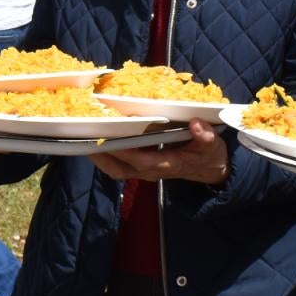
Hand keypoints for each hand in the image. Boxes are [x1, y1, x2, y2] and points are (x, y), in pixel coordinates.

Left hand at [90, 120, 231, 184]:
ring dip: (100, 157)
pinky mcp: (143, 167)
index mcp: (167, 164)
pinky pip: (120, 165)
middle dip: (101, 157)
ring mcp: (146, 171)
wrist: (211, 171)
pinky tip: (99, 139)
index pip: (140, 160)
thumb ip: (206, 136)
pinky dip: (107, 155)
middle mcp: (152, 170)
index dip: (123, 150)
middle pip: (120, 169)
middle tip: (83, 140)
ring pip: (116, 169)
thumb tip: (197, 124)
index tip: (107, 137)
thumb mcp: (212, 146)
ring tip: (83, 139)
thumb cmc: (209, 156)